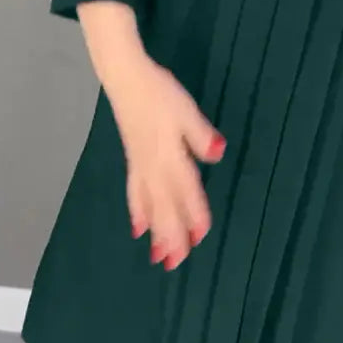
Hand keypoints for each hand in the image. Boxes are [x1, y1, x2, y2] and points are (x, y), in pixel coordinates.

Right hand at [107, 53, 225, 270]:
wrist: (125, 79)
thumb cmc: (160, 92)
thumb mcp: (186, 110)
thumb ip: (200, 135)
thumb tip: (217, 154)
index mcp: (170, 155)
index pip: (186, 190)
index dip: (194, 213)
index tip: (200, 237)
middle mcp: (154, 167)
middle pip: (165, 206)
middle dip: (172, 235)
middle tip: (176, 263)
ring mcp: (140, 166)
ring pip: (149, 205)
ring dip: (156, 231)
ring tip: (159, 256)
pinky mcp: (133, 160)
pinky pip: (135, 193)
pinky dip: (137, 212)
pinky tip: (138, 228)